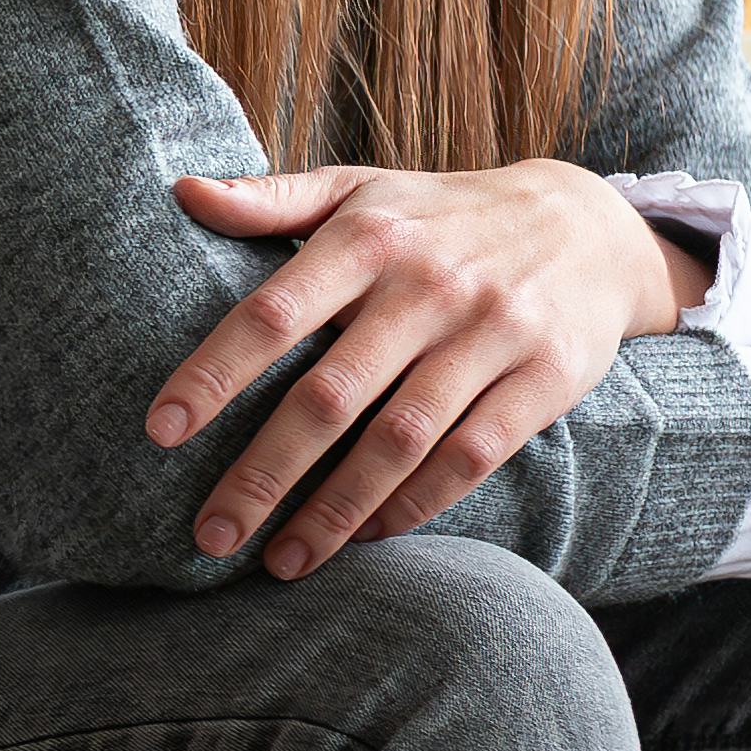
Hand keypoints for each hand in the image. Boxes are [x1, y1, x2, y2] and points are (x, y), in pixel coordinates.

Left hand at [148, 160, 696, 579]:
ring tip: (281, 561)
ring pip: (400, 439)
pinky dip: (415, 503)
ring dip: (335, 509)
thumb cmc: (442, 217)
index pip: (273, 313)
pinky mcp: (544, 380)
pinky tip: (366, 535)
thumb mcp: (361, 189)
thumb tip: (179, 191)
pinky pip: (470, 456)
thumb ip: (271, 198)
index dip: (213, 374)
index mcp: (369, 239)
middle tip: (211, 533)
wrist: (590, 225)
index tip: (160, 432)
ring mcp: (491, 335)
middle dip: (264, 472)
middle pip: (330, 396)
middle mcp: (428, 287)